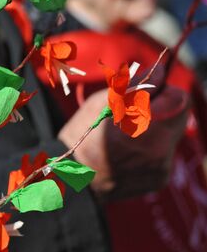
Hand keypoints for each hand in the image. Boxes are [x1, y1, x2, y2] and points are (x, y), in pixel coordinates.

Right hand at [58, 86, 187, 200]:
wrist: (71, 179)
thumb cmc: (83, 135)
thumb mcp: (103, 102)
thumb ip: (137, 85)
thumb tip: (161, 72)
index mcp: (147, 128)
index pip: (180, 100)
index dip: (165, 93)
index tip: (147, 95)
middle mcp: (161, 150)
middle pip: (179, 119)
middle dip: (161, 111)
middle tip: (133, 115)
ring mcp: (162, 168)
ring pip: (171, 136)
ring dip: (156, 130)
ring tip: (127, 136)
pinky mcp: (160, 179)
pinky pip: (164, 154)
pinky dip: (152, 149)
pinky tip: (129, 152)